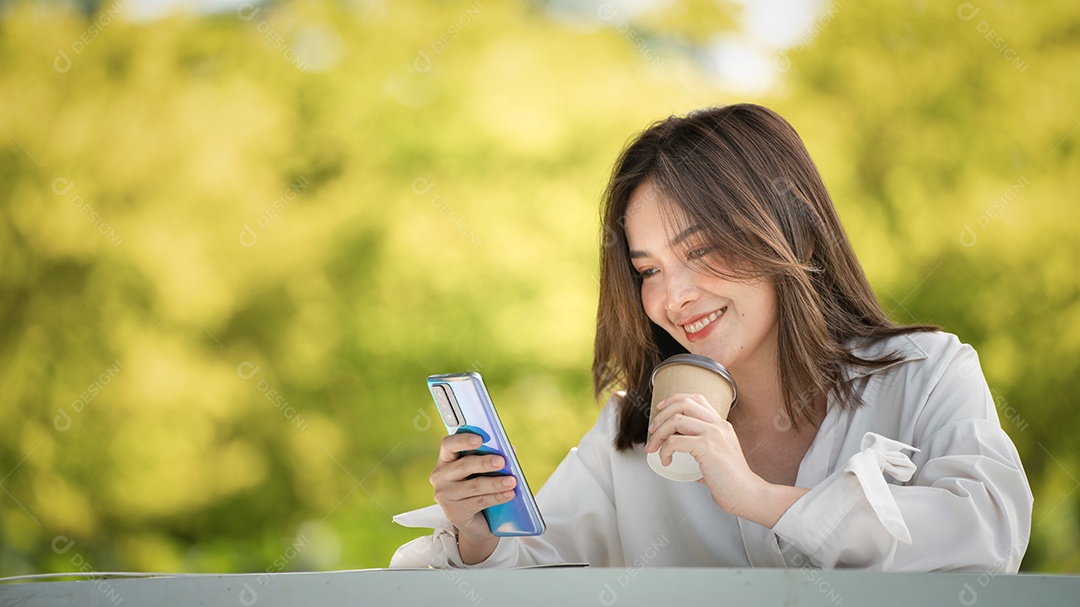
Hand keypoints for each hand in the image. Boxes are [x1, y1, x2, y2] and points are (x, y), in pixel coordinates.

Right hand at [429, 433, 514, 562]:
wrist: (476, 521)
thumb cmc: (479, 487)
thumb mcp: (483, 470)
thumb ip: (493, 456)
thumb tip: (510, 450)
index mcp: (446, 459)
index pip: (448, 444)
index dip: (463, 440)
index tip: (479, 439)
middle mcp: (440, 476)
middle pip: (463, 465)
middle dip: (484, 463)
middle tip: (502, 461)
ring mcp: (444, 495)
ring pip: (474, 486)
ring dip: (496, 483)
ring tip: (512, 481)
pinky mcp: (453, 512)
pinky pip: (479, 502)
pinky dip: (497, 497)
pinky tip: (509, 494)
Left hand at [645, 393, 765, 518]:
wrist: (747, 494)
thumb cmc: (732, 481)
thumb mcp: (718, 456)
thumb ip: (702, 451)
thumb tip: (683, 458)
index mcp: (721, 425)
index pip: (697, 399)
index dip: (675, 400)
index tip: (661, 409)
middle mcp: (718, 425)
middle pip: (684, 403)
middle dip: (662, 415)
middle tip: (653, 431)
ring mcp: (714, 434)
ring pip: (676, 420)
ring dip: (659, 433)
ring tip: (654, 447)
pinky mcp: (707, 447)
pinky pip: (675, 441)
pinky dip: (664, 450)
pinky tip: (665, 461)